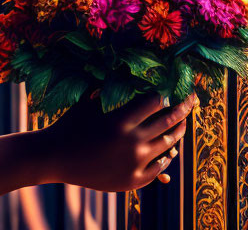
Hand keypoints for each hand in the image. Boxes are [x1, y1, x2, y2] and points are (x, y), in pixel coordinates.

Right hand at [32, 91, 196, 191]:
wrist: (55, 158)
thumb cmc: (71, 124)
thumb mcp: (90, 101)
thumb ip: (110, 87)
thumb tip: (126, 65)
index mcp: (121, 120)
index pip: (156, 102)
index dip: (167, 92)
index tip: (175, 86)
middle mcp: (132, 142)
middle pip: (168, 121)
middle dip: (184, 108)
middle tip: (192, 99)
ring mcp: (134, 163)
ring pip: (168, 146)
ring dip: (178, 133)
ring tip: (183, 125)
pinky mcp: (133, 181)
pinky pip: (160, 168)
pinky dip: (168, 158)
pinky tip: (171, 151)